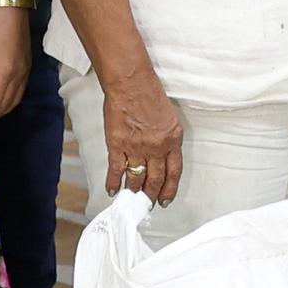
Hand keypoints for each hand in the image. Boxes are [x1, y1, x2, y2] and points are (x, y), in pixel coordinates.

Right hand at [102, 74, 185, 207]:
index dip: (169, 189)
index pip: (174, 172)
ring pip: (136, 178)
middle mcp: (157, 147)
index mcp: (173, 140)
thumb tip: (162, 155)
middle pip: (155, 179)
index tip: (165, 200)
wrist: (130, 83)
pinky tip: (113, 190)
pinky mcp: (118, 145)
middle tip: (147, 205)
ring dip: (134, 191)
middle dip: (151, 195)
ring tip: (131, 200)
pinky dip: (114, 182)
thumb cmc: (149, 93)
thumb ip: (167, 138)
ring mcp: (137, 148)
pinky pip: (117, 170)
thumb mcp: (169, 117)